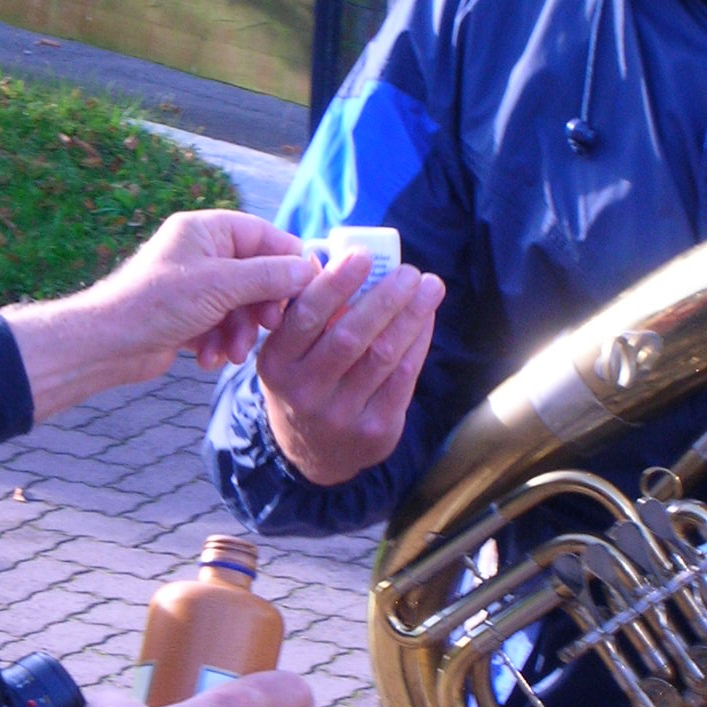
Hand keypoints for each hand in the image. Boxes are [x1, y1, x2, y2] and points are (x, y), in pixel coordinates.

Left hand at [4, 210, 319, 416]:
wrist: (109, 345)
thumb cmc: (158, 303)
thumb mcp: (221, 286)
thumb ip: (270, 276)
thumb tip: (311, 269)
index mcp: (207, 230)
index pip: (265, 236)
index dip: (290, 262)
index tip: (311, 288)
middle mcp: (202, 253)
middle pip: (257, 274)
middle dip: (262, 306)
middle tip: (269, 325)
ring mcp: (195, 285)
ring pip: (241, 306)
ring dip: (241, 332)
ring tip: (233, 353)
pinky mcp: (189, 316)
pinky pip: (222, 326)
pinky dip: (221, 342)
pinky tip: (210, 359)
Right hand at [257, 250, 444, 484]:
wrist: (312, 452)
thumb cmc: (305, 380)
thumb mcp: (288, 352)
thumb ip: (309, 310)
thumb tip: (343, 255)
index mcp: (276, 363)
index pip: (305, 317)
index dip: (335, 284)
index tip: (362, 255)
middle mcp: (303, 392)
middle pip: (350, 337)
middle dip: (384, 299)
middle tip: (410, 272)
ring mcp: (340, 415)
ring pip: (382, 356)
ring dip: (411, 316)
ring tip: (430, 288)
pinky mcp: (374, 431)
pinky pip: (403, 379)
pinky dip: (418, 342)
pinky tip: (426, 318)